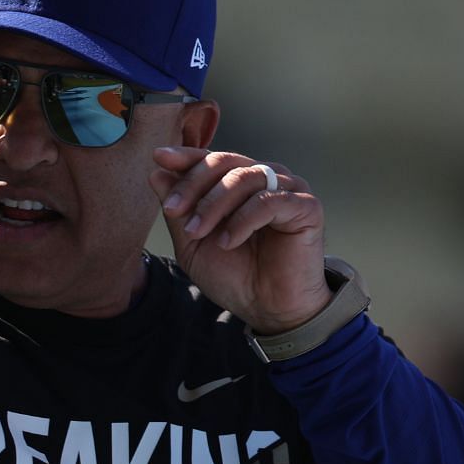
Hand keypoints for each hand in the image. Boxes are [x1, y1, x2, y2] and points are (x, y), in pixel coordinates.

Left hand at [150, 147, 332, 334]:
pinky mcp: (306, 206)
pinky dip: (242, 220)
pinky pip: (269, 200)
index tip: (158, 157)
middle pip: (223, 162)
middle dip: (192, 185)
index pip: (210, 158)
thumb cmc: (233, 275)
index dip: (185, 156)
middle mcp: (264, 179)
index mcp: (237, 184)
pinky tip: (227, 242)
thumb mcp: (192, 243)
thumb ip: (178, 211)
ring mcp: (288, 190)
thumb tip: (157, 173)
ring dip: (213, 205)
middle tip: (173, 211)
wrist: (267, 307)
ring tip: (197, 233)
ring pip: (244, 177)